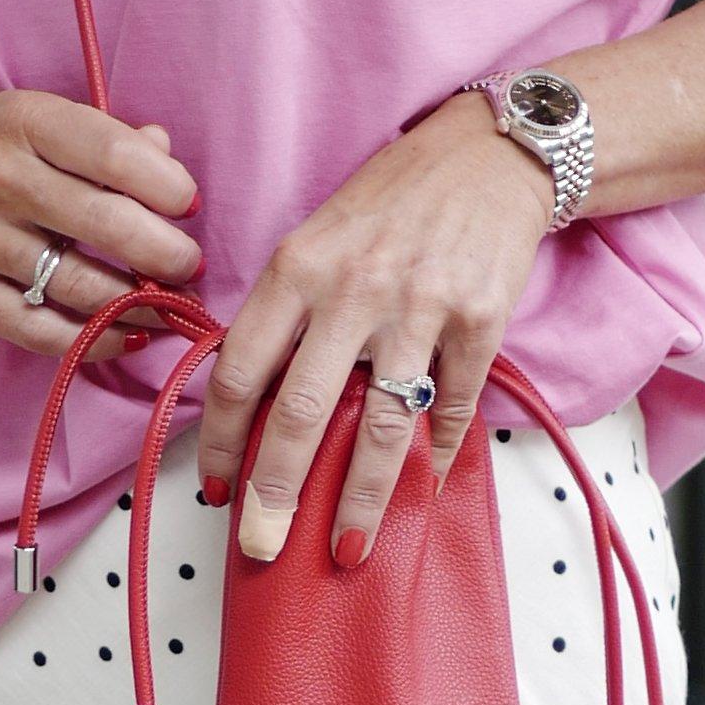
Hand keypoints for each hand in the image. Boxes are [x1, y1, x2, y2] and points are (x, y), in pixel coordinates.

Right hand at [0, 87, 200, 345]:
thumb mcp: (30, 122)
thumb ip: (102, 137)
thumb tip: (166, 151)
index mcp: (22, 121)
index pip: (115, 154)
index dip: (167, 186)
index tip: (187, 205)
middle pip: (106, 224)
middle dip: (167, 253)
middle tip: (189, 266)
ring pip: (81, 285)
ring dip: (141, 304)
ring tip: (171, 306)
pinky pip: (44, 331)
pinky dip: (98, 340)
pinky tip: (130, 336)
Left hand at [198, 93, 555, 562]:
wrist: (489, 155)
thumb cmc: (392, 202)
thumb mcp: (318, 238)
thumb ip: (286, 312)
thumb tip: (253, 404)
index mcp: (297, 267)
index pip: (238, 369)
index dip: (220, 440)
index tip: (215, 488)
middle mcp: (353, 289)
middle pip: (300, 412)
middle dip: (276, 492)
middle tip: (264, 546)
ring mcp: (420, 307)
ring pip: (380, 427)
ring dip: (361, 499)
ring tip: (348, 549)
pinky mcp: (479, 322)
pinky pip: (453, 408)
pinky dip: (437, 456)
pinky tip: (424, 488)